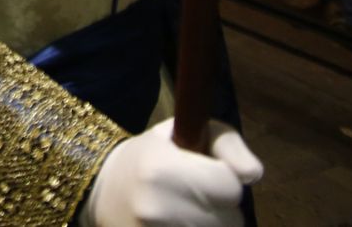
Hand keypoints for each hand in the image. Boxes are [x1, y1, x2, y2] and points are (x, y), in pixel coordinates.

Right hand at [84, 119, 261, 226]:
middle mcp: (157, 208)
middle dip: (220, 209)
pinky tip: (180, 223)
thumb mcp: (180, 133)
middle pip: (230, 220)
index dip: (222, 181)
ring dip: (211, 225)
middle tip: (194, 198)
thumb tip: (253, 173)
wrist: (98, 190)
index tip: (203, 176)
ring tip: (187, 214)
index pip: (230, 187)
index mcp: (163, 170)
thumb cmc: (147, 158)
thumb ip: (226, 143)